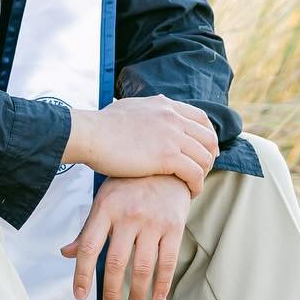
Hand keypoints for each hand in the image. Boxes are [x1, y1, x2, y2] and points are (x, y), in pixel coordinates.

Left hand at [60, 174, 191, 299]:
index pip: (88, 247)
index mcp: (106, 208)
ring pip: (142, 267)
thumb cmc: (130, 185)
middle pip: (115, 262)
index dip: (82, 275)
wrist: (168, 164)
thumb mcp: (105, 199)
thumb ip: (88, 228)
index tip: (80, 296)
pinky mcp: (174, 226)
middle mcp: (128, 215)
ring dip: (137, 293)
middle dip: (111, 291)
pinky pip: (168, 262)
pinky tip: (156, 297)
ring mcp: (153, 221)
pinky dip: (161, 285)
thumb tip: (66, 254)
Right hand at [64, 95, 218, 196]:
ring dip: (203, 174)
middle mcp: (172, 117)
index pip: (201, 118)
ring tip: (194, 185)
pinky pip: (195, 173)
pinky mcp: (167, 156)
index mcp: (165, 106)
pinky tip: (189, 193)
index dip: (207, 136)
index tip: (205, 150)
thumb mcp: (128, 108)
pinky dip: (196, 185)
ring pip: (205, 157)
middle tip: (202, 172)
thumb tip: (140, 112)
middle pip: (209, 138)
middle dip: (210, 157)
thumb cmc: (100, 126)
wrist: (90, 134)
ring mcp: (171, 136)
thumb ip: (142, 111)